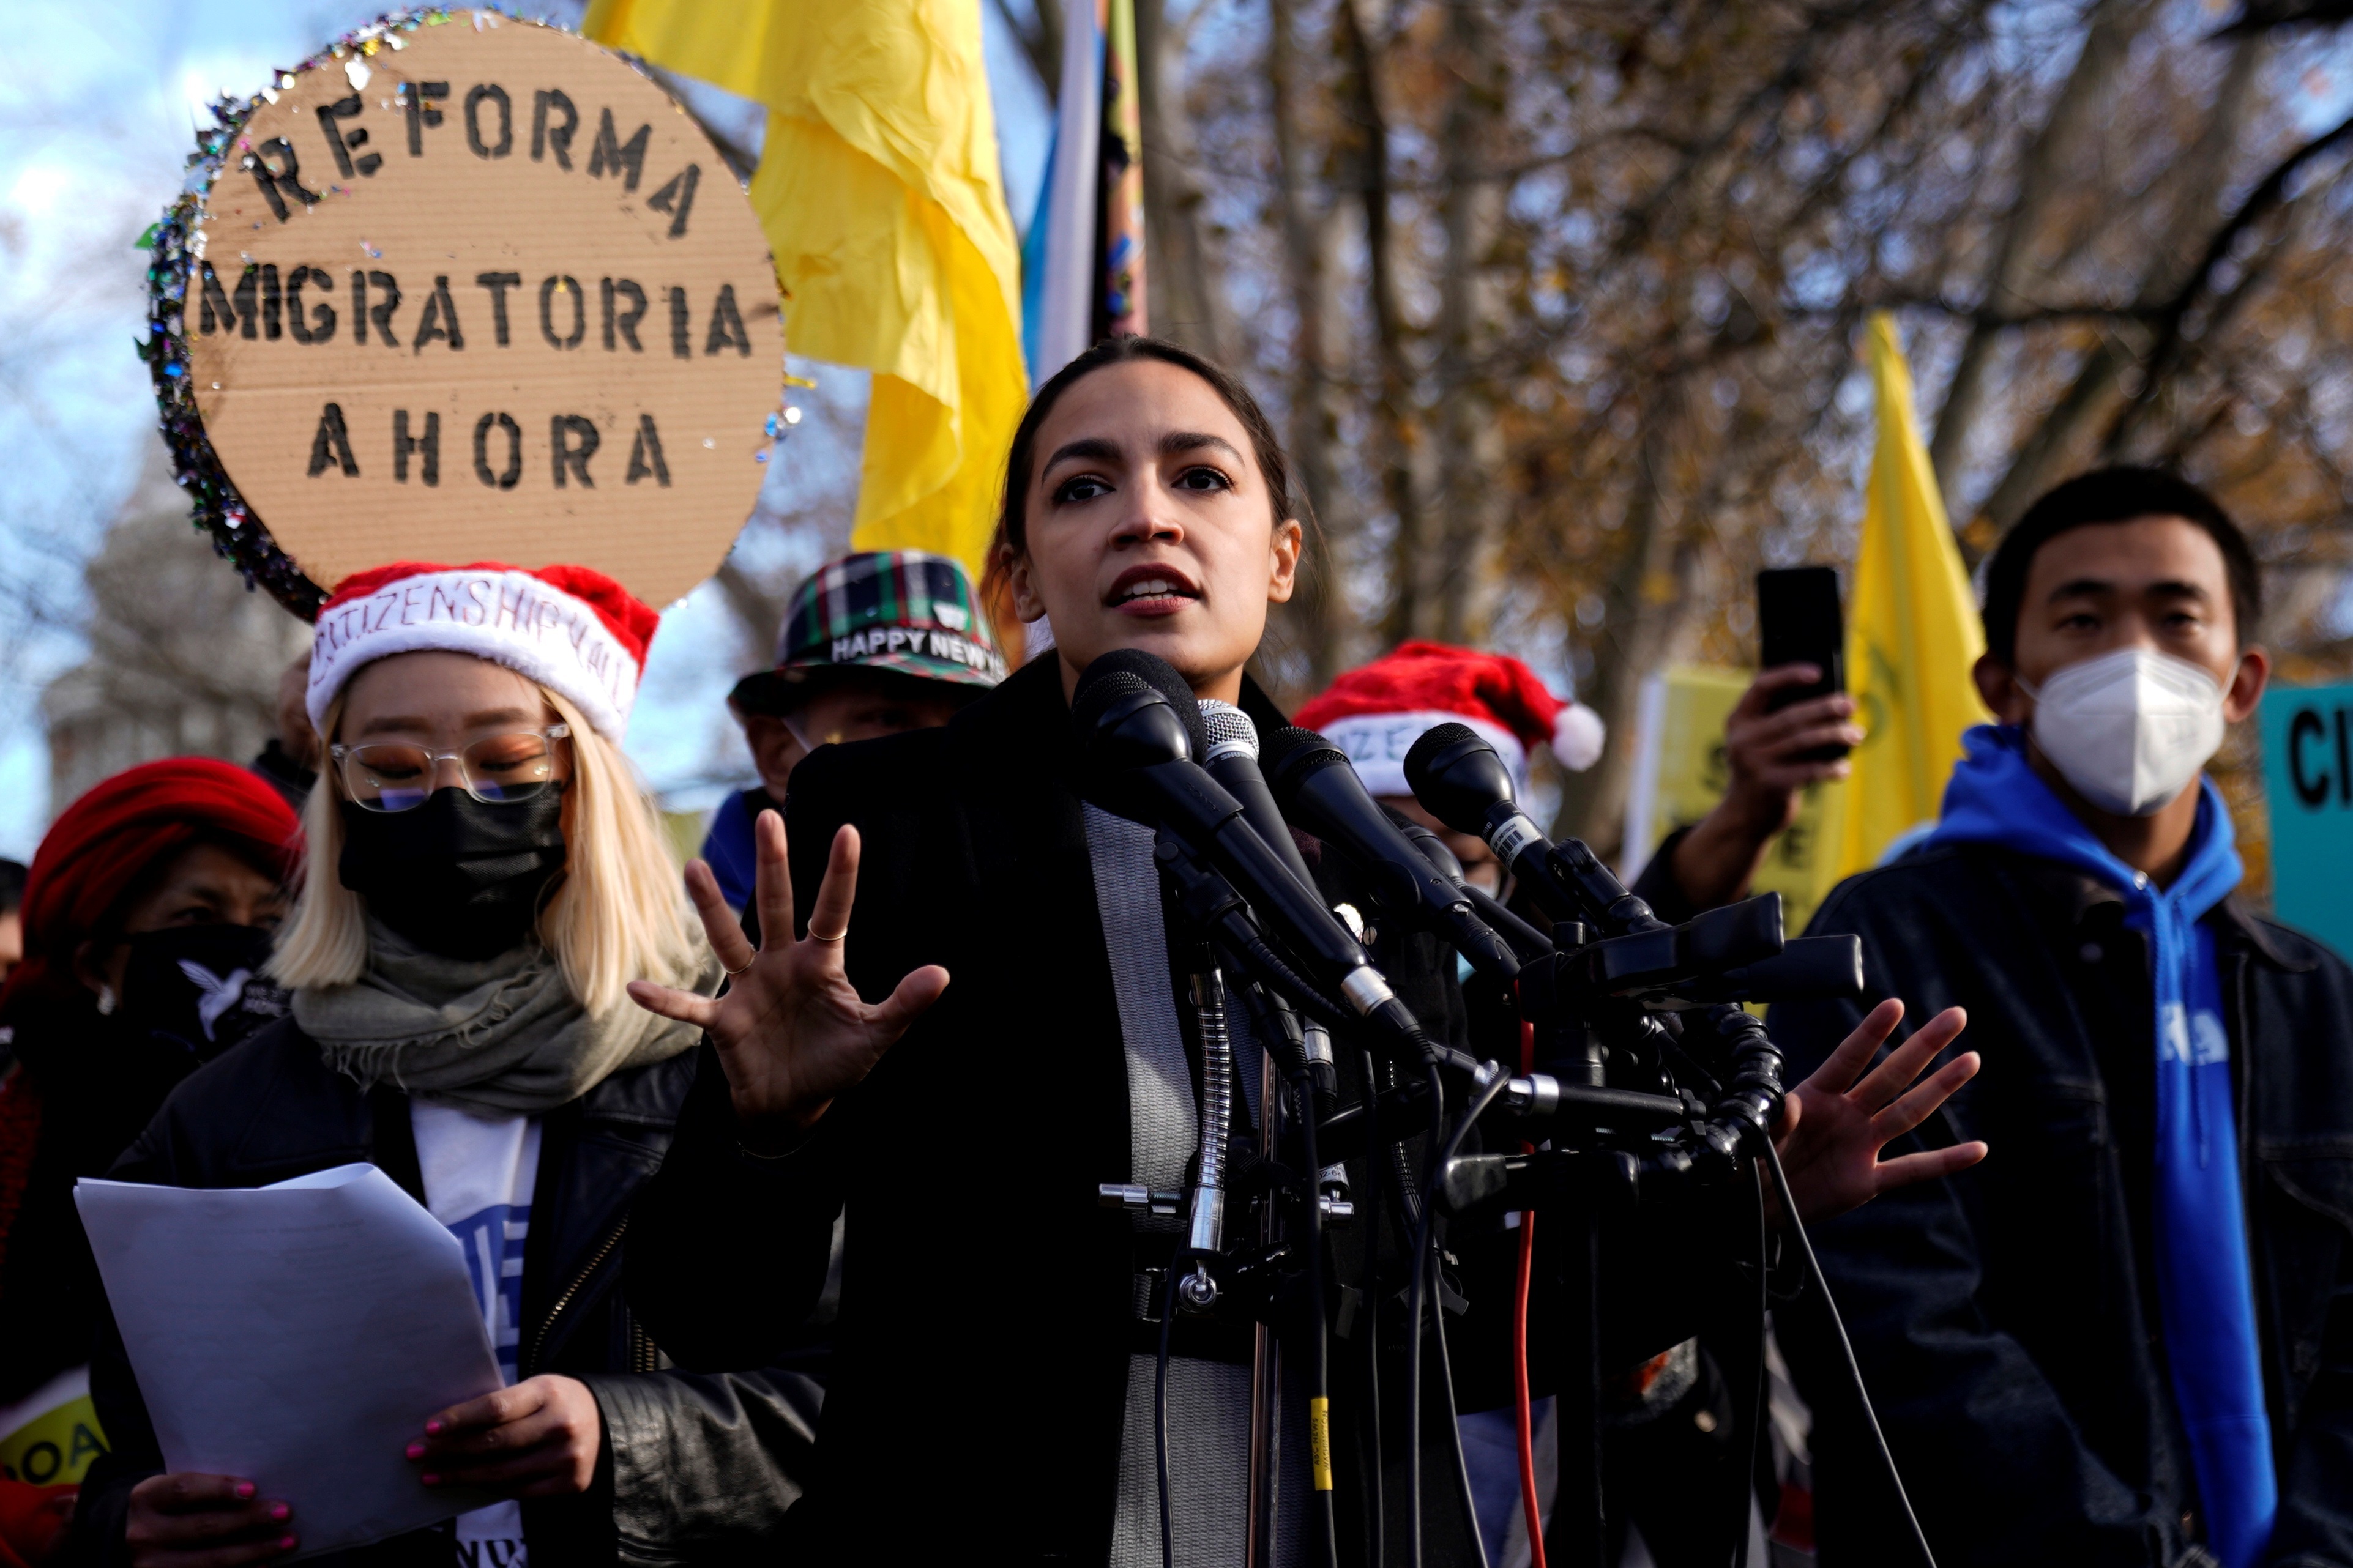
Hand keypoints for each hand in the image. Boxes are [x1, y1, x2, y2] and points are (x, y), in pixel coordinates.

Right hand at [125, 1474, 294, 1567]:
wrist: (138, 1540)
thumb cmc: (173, 1507)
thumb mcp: (177, 1491)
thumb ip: (206, 1487)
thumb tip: (260, 1491)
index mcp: (147, 1498)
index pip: (184, 1489)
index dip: (219, 1489)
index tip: (253, 1489)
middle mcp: (143, 1534)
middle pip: (204, 1526)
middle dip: (250, 1520)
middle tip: (285, 1513)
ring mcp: (151, 1565)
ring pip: (210, 1559)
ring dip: (255, 1550)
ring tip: (287, 1541)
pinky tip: (264, 1565)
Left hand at [406, 1375, 599, 1497]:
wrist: (605, 1422)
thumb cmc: (554, 1403)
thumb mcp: (535, 1390)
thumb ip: (501, 1406)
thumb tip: (444, 1428)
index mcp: (548, 1391)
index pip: (496, 1407)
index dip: (460, 1419)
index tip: (428, 1428)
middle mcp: (560, 1424)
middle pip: (494, 1443)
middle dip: (448, 1451)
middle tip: (415, 1455)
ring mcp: (567, 1457)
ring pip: (501, 1472)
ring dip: (459, 1476)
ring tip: (430, 1476)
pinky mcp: (570, 1483)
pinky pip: (518, 1490)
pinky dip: (488, 1487)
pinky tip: (466, 1484)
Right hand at [627, 812, 948, 1138]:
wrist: (795, 1104)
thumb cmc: (835, 1063)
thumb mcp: (875, 1036)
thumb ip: (904, 1005)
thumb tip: (942, 974)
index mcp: (821, 963)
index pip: (832, 911)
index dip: (840, 875)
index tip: (849, 830)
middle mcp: (781, 963)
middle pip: (775, 906)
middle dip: (772, 864)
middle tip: (768, 817)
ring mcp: (749, 988)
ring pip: (728, 940)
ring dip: (710, 908)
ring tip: (693, 868)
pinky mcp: (723, 1021)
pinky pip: (690, 1007)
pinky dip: (666, 1001)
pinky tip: (635, 988)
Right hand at [1670, 665, 1864, 911]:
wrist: (1745, 817)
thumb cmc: (1764, 770)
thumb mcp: (1763, 743)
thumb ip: (1782, 722)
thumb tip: (1831, 703)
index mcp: (1738, 721)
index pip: (1761, 686)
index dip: (1789, 675)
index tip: (1818, 673)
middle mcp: (1742, 739)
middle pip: (1791, 716)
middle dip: (1826, 708)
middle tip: (1851, 704)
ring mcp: (1754, 763)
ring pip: (1804, 741)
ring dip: (1835, 735)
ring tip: (1856, 734)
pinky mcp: (1770, 785)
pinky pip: (1809, 771)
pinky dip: (1830, 768)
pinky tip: (1845, 768)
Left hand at [1769, 998, 1986, 1226]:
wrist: (1751, 1207)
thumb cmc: (1747, 1163)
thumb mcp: (1753, 1138)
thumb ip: (1774, 1121)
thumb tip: (1791, 1103)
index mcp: (1815, 1096)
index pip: (1849, 1058)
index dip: (1872, 1033)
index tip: (1896, 1005)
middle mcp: (1846, 1114)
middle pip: (1892, 1075)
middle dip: (1923, 1045)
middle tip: (1955, 1016)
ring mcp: (1861, 1145)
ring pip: (1910, 1112)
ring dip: (1941, 1087)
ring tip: (1971, 1059)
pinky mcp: (1867, 1181)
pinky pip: (1913, 1170)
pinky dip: (1946, 1161)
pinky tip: (1977, 1149)